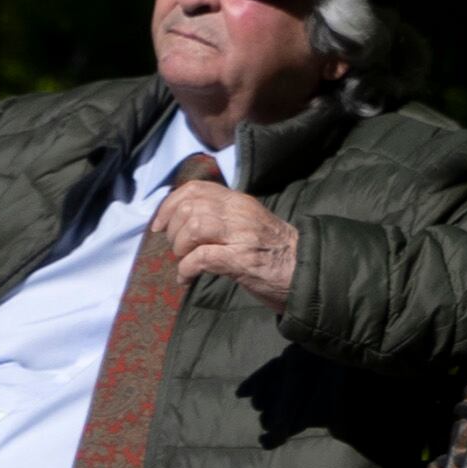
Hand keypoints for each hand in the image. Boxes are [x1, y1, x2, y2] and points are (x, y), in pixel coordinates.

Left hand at [160, 178, 298, 309]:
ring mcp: (242, 235)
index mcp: (239, 201)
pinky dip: (186, 269)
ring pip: (193, 227)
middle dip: (173, 230)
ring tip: (185, 262)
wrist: (307, 271)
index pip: (196, 188)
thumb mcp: (247, 223)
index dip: (170, 205)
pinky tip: (186, 279)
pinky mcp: (242, 259)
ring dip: (180, 248)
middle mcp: (240, 213)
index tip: (159, 225)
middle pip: (190, 207)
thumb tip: (183, 221)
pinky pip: (201, 257)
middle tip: (177, 249)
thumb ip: (221, 216)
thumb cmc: (273, 252)